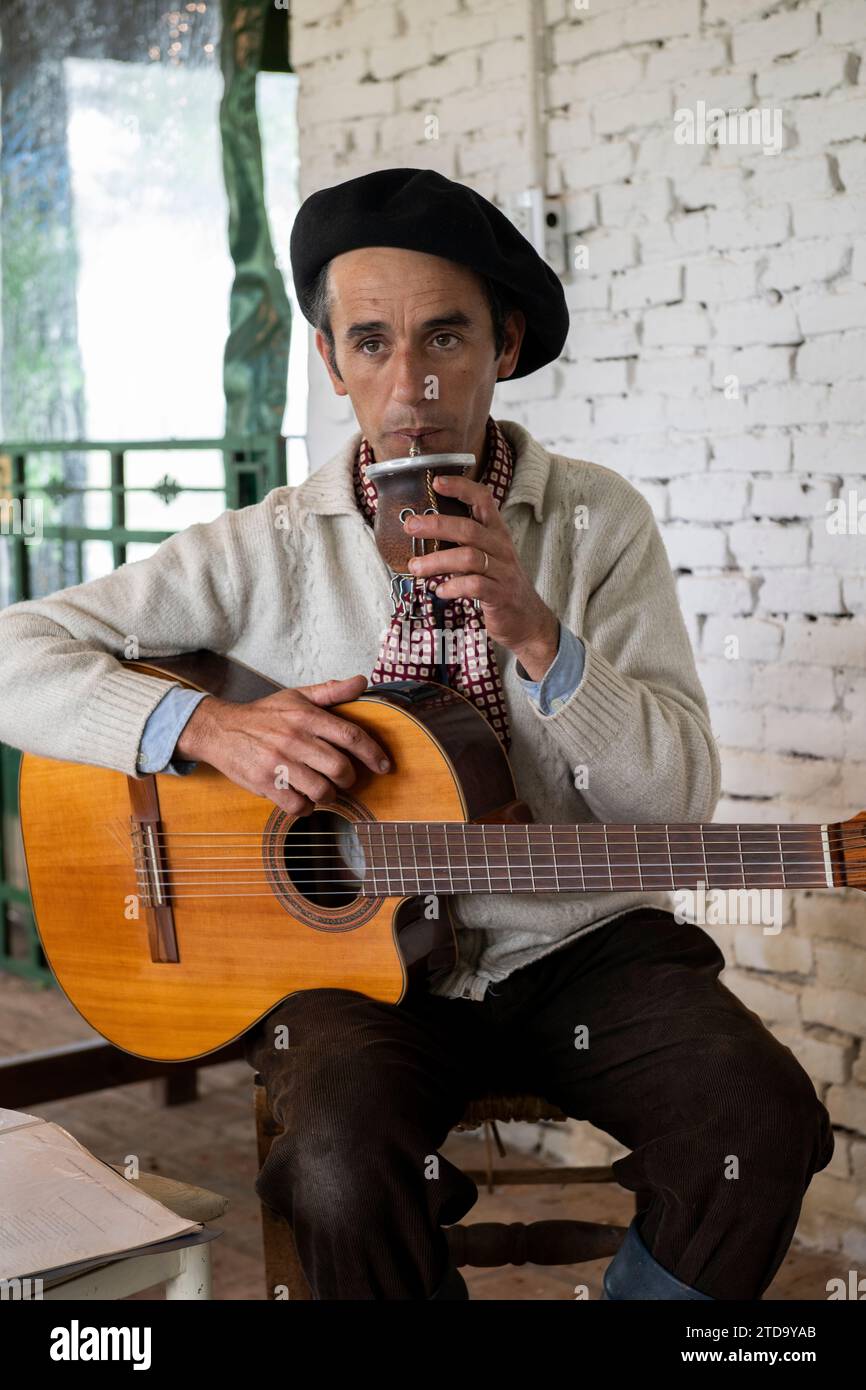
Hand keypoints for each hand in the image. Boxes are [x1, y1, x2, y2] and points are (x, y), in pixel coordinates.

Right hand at [175, 674, 391, 815]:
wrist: (220, 730)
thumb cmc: (263, 715)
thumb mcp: (296, 696)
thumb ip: (331, 691)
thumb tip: (362, 681)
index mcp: (306, 716)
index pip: (351, 736)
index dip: (373, 753)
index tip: (384, 765)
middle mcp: (294, 738)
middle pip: (340, 768)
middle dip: (349, 779)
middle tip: (343, 778)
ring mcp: (279, 762)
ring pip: (321, 790)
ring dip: (328, 795)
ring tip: (323, 790)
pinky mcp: (265, 783)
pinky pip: (298, 805)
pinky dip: (306, 807)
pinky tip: (303, 798)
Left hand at [403, 473, 559, 679]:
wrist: (527, 620)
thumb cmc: (499, 584)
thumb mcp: (487, 557)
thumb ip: (462, 543)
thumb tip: (423, 531)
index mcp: (496, 533)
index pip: (483, 500)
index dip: (461, 487)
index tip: (436, 482)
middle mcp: (501, 548)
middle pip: (469, 529)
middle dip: (436, 525)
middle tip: (410, 526)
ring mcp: (503, 572)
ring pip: (469, 558)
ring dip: (437, 561)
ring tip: (415, 568)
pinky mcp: (501, 595)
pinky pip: (476, 586)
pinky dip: (454, 587)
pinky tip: (440, 591)